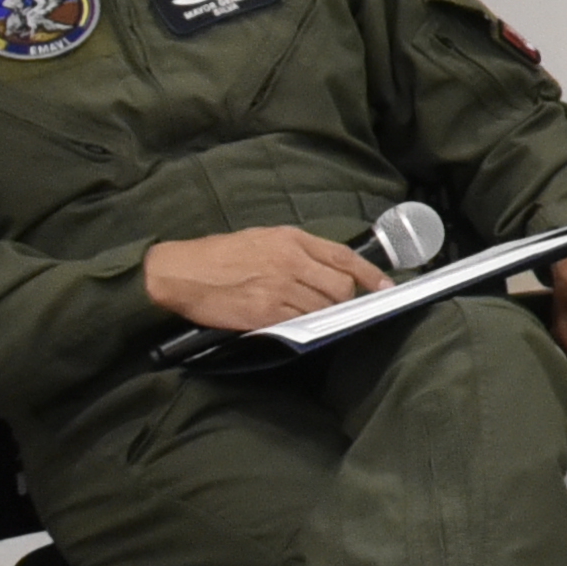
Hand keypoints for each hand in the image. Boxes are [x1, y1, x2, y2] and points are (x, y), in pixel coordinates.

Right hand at [140, 225, 390, 331]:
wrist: (181, 272)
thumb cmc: (219, 255)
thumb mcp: (263, 238)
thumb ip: (298, 251)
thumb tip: (328, 268)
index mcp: (291, 239)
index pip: (344, 256)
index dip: (370, 274)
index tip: (386, 287)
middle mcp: (290, 262)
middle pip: (340, 286)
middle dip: (344, 299)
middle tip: (333, 305)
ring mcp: (280, 289)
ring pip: (324, 308)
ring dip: (325, 316)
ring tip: (309, 315)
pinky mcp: (266, 314)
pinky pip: (302, 324)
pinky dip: (305, 327)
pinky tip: (296, 325)